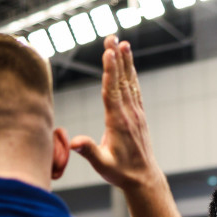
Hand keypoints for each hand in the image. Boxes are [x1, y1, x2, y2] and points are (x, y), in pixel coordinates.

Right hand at [70, 35, 163, 190]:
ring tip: (122, 43)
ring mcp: (136, 113)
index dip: (110, 71)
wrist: (143, 178)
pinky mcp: (139, 115)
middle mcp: (129, 114)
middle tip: (112, 37)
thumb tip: (74, 142)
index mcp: (118, 122)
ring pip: (129, 82)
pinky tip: (129, 64)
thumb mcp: (103, 164)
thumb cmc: (120, 172)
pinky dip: (131, 75)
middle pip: (121, 81)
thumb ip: (89, 151)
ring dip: (125, 62)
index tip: (109, 53)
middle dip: (116, 58)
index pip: (112, 91)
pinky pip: (134, 90)